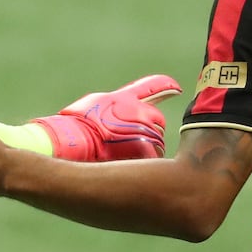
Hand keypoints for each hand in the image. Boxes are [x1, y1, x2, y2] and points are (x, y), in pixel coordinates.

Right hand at [32, 74, 181, 161]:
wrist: (74, 141)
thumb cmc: (77, 126)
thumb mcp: (93, 105)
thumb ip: (111, 106)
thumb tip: (114, 115)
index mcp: (125, 99)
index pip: (152, 88)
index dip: (166, 87)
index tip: (176, 88)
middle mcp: (140, 111)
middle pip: (158, 124)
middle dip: (149, 133)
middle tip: (130, 143)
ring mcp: (145, 130)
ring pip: (157, 144)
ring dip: (148, 151)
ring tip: (126, 156)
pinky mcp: (146, 149)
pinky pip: (153, 159)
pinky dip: (146, 164)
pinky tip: (131, 165)